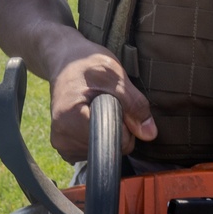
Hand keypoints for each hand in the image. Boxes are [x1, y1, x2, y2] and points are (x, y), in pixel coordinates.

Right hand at [50, 43, 156, 160]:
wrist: (65, 61)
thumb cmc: (87, 63)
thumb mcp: (115, 76)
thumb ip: (134, 105)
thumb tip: (150, 134)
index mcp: (70, 119)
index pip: (114, 140)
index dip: (124, 123)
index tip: (115, 101)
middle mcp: (62, 138)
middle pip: (109, 147)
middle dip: (117, 126)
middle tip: (105, 101)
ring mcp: (62, 145)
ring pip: (104, 150)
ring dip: (108, 131)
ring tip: (96, 106)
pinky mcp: (65, 148)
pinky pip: (94, 151)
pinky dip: (100, 136)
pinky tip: (91, 117)